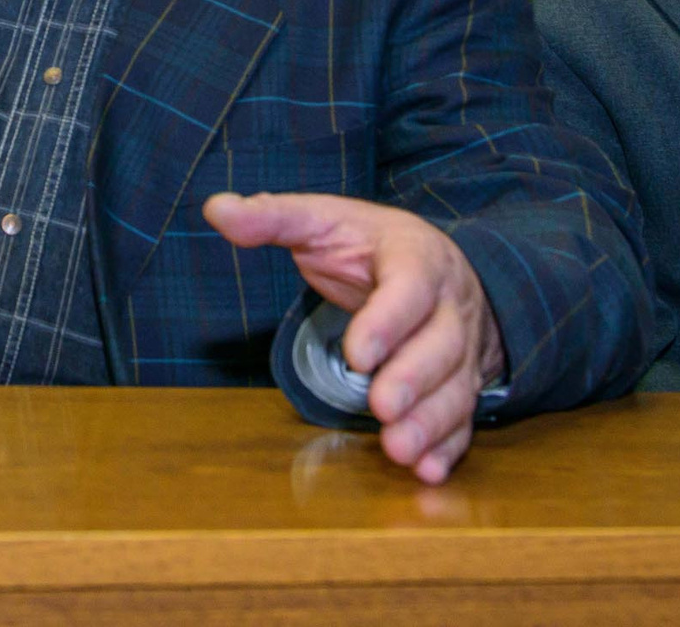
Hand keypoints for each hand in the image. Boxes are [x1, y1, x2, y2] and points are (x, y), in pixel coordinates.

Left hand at [204, 192, 506, 483]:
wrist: (435, 264)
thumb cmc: (367, 245)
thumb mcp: (323, 220)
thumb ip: (274, 217)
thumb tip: (216, 208)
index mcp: (416, 257)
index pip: (410, 288)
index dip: (388, 322)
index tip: (356, 355)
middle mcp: (448, 305)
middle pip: (441, 345)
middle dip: (414, 380)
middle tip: (381, 408)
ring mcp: (461, 347)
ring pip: (456, 386)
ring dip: (431, 422)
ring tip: (399, 450)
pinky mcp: (461, 381)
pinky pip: (463, 417)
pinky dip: (448, 446)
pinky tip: (427, 471)